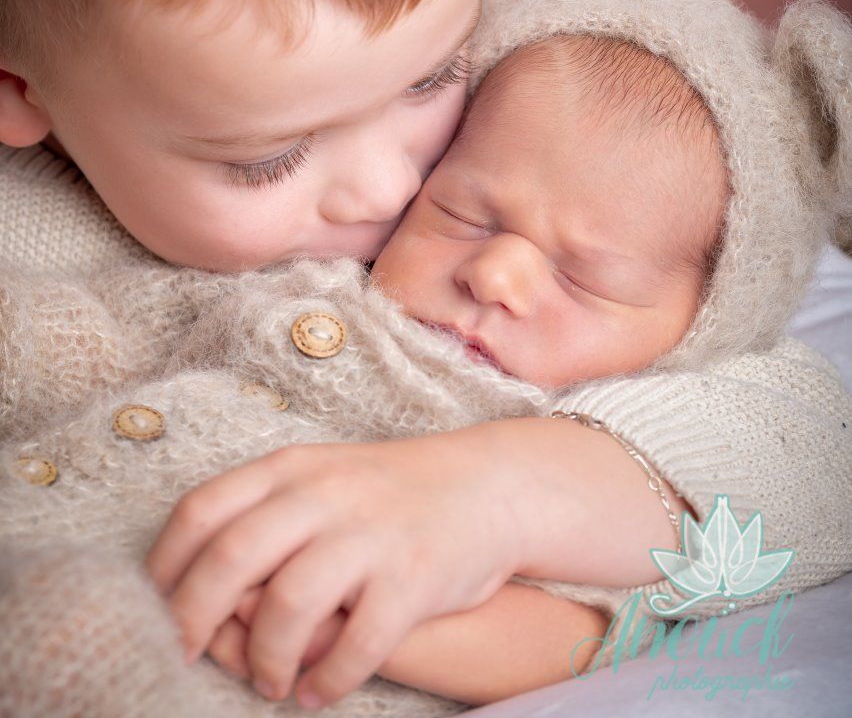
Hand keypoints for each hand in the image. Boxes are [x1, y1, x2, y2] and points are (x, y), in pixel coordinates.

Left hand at [144, 426, 522, 708]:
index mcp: (291, 469)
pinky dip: (327, 681)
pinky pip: (356, 644)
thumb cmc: (386, 494)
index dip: (164, 569)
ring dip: (265, 660)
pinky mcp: (413, 577)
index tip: (151, 612)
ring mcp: (369, 534)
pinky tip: (317, 692)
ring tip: (269, 684)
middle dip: (193, 621)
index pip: (201, 511)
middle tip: (185, 659)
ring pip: (288, 605)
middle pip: (230, 559)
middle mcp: (324, 494)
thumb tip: (190, 585)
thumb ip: (262, 515)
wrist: (487, 486)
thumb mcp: (319, 479)